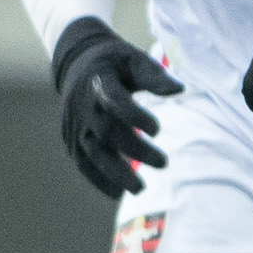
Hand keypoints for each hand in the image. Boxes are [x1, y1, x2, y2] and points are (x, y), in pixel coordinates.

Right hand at [51, 16, 183, 198]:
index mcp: (100, 80)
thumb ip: (154, 75)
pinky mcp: (72, 139)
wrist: (78, 63)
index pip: (114, 99)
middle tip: (164, 163)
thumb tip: (180, 89)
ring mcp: (75, 124)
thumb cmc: (114, 63)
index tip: (158, 130)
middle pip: (107, 131)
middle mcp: (83, 104)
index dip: (134, 116)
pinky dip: (97, 179)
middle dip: (135, 149)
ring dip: (115, 173)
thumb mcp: (134, 58)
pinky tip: (117, 193)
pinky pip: (82, 163)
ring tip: (140, 189)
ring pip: (92, 152)